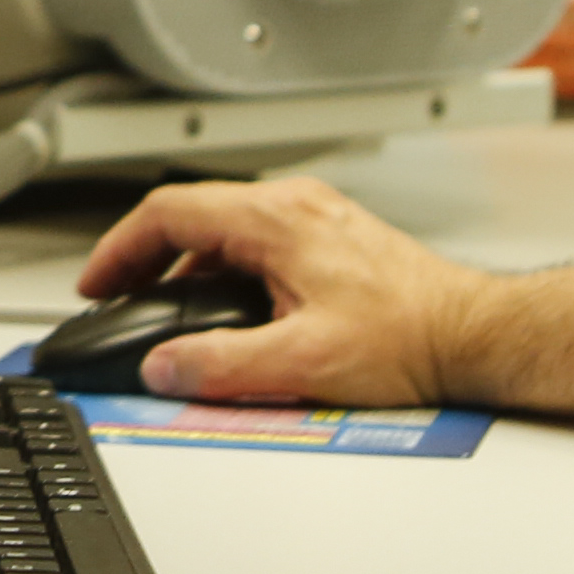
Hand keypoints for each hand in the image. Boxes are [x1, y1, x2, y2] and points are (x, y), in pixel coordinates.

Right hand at [72, 176, 485, 404]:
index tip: (98, 283)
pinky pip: (257, 240)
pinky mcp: (333, 237)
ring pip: (225, 228)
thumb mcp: (302, 362)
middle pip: (192, 215)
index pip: (169, 213)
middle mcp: (295, 205)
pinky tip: (228, 312)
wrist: (475, 334)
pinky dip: (223, 269)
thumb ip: (221, 365)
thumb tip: (165, 367)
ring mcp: (316, 217)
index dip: (119, 249)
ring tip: (167, 310)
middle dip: (145, 258)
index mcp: (277, 220)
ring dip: (185, 266)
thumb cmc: (411, 338)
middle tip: (119, 296)